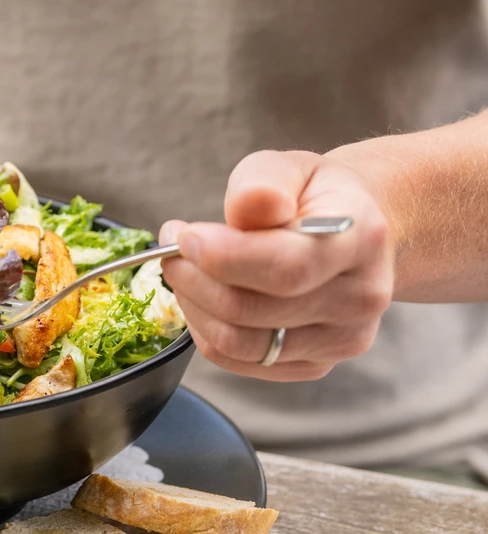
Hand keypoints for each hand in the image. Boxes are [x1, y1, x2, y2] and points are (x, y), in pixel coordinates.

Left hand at [159, 150, 393, 380]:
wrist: (348, 233)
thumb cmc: (311, 198)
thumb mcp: (287, 168)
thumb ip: (263, 182)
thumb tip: (248, 205)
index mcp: (361, 239)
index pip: (286, 267)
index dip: (222, 257)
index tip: (183, 236)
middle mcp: (360, 298)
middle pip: (250, 309)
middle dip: (193, 278)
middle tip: (172, 249)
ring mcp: (340, 339)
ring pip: (236, 342)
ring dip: (193, 305)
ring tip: (183, 270)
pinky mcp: (313, 366)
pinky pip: (236, 359)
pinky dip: (205, 329)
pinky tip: (203, 298)